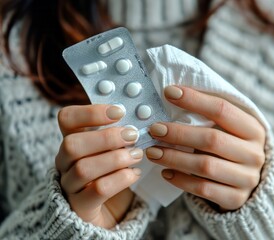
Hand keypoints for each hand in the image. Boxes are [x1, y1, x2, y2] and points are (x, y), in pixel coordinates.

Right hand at [55, 104, 141, 227]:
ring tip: (137, 155)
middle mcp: (65, 163)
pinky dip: (120, 179)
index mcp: (73, 141)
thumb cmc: (113, 173)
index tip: (119, 111)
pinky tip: (135, 174)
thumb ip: (120, 133)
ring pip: (84, 168)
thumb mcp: (114, 149)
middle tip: (133, 135)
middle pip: (72, 144)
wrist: (111, 212)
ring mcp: (70, 186)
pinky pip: (98, 190)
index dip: (90, 112)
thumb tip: (140, 116)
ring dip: (115, 159)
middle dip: (106, 138)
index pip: (67, 119)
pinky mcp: (81, 207)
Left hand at [146, 86, 265, 210]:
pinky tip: (165, 172)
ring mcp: (246, 178)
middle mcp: (254, 153)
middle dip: (179, 133)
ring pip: (205, 166)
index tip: (169, 92)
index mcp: (253, 129)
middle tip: (155, 129)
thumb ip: (209, 116)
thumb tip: (173, 96)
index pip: (222, 109)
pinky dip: (181, 180)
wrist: (252, 183)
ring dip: (175, 158)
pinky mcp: (236, 198)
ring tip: (153, 152)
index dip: (194, 100)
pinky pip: (203, 189)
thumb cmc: (233, 148)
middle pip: (212, 139)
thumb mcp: (230, 130)